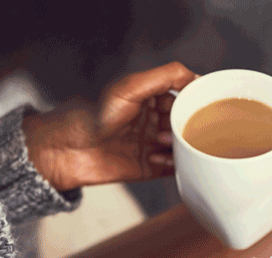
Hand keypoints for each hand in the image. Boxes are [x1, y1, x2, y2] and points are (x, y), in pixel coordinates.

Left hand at [22, 62, 196, 190]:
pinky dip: (174, 164)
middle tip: (183, 126)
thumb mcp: (129, 88)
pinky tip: (159, 157)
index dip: (194, 100)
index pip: (183, 96)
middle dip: (187, 125)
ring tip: (162, 141)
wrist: (66, 150)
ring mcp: (150, 144)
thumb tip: (195, 75)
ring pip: (182, 146)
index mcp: (149, 97)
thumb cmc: (90, 116)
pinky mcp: (147, 167)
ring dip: (179, 145)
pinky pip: (172, 168)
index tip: (206, 104)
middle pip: (185, 123)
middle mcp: (151, 120)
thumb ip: (164, 78)